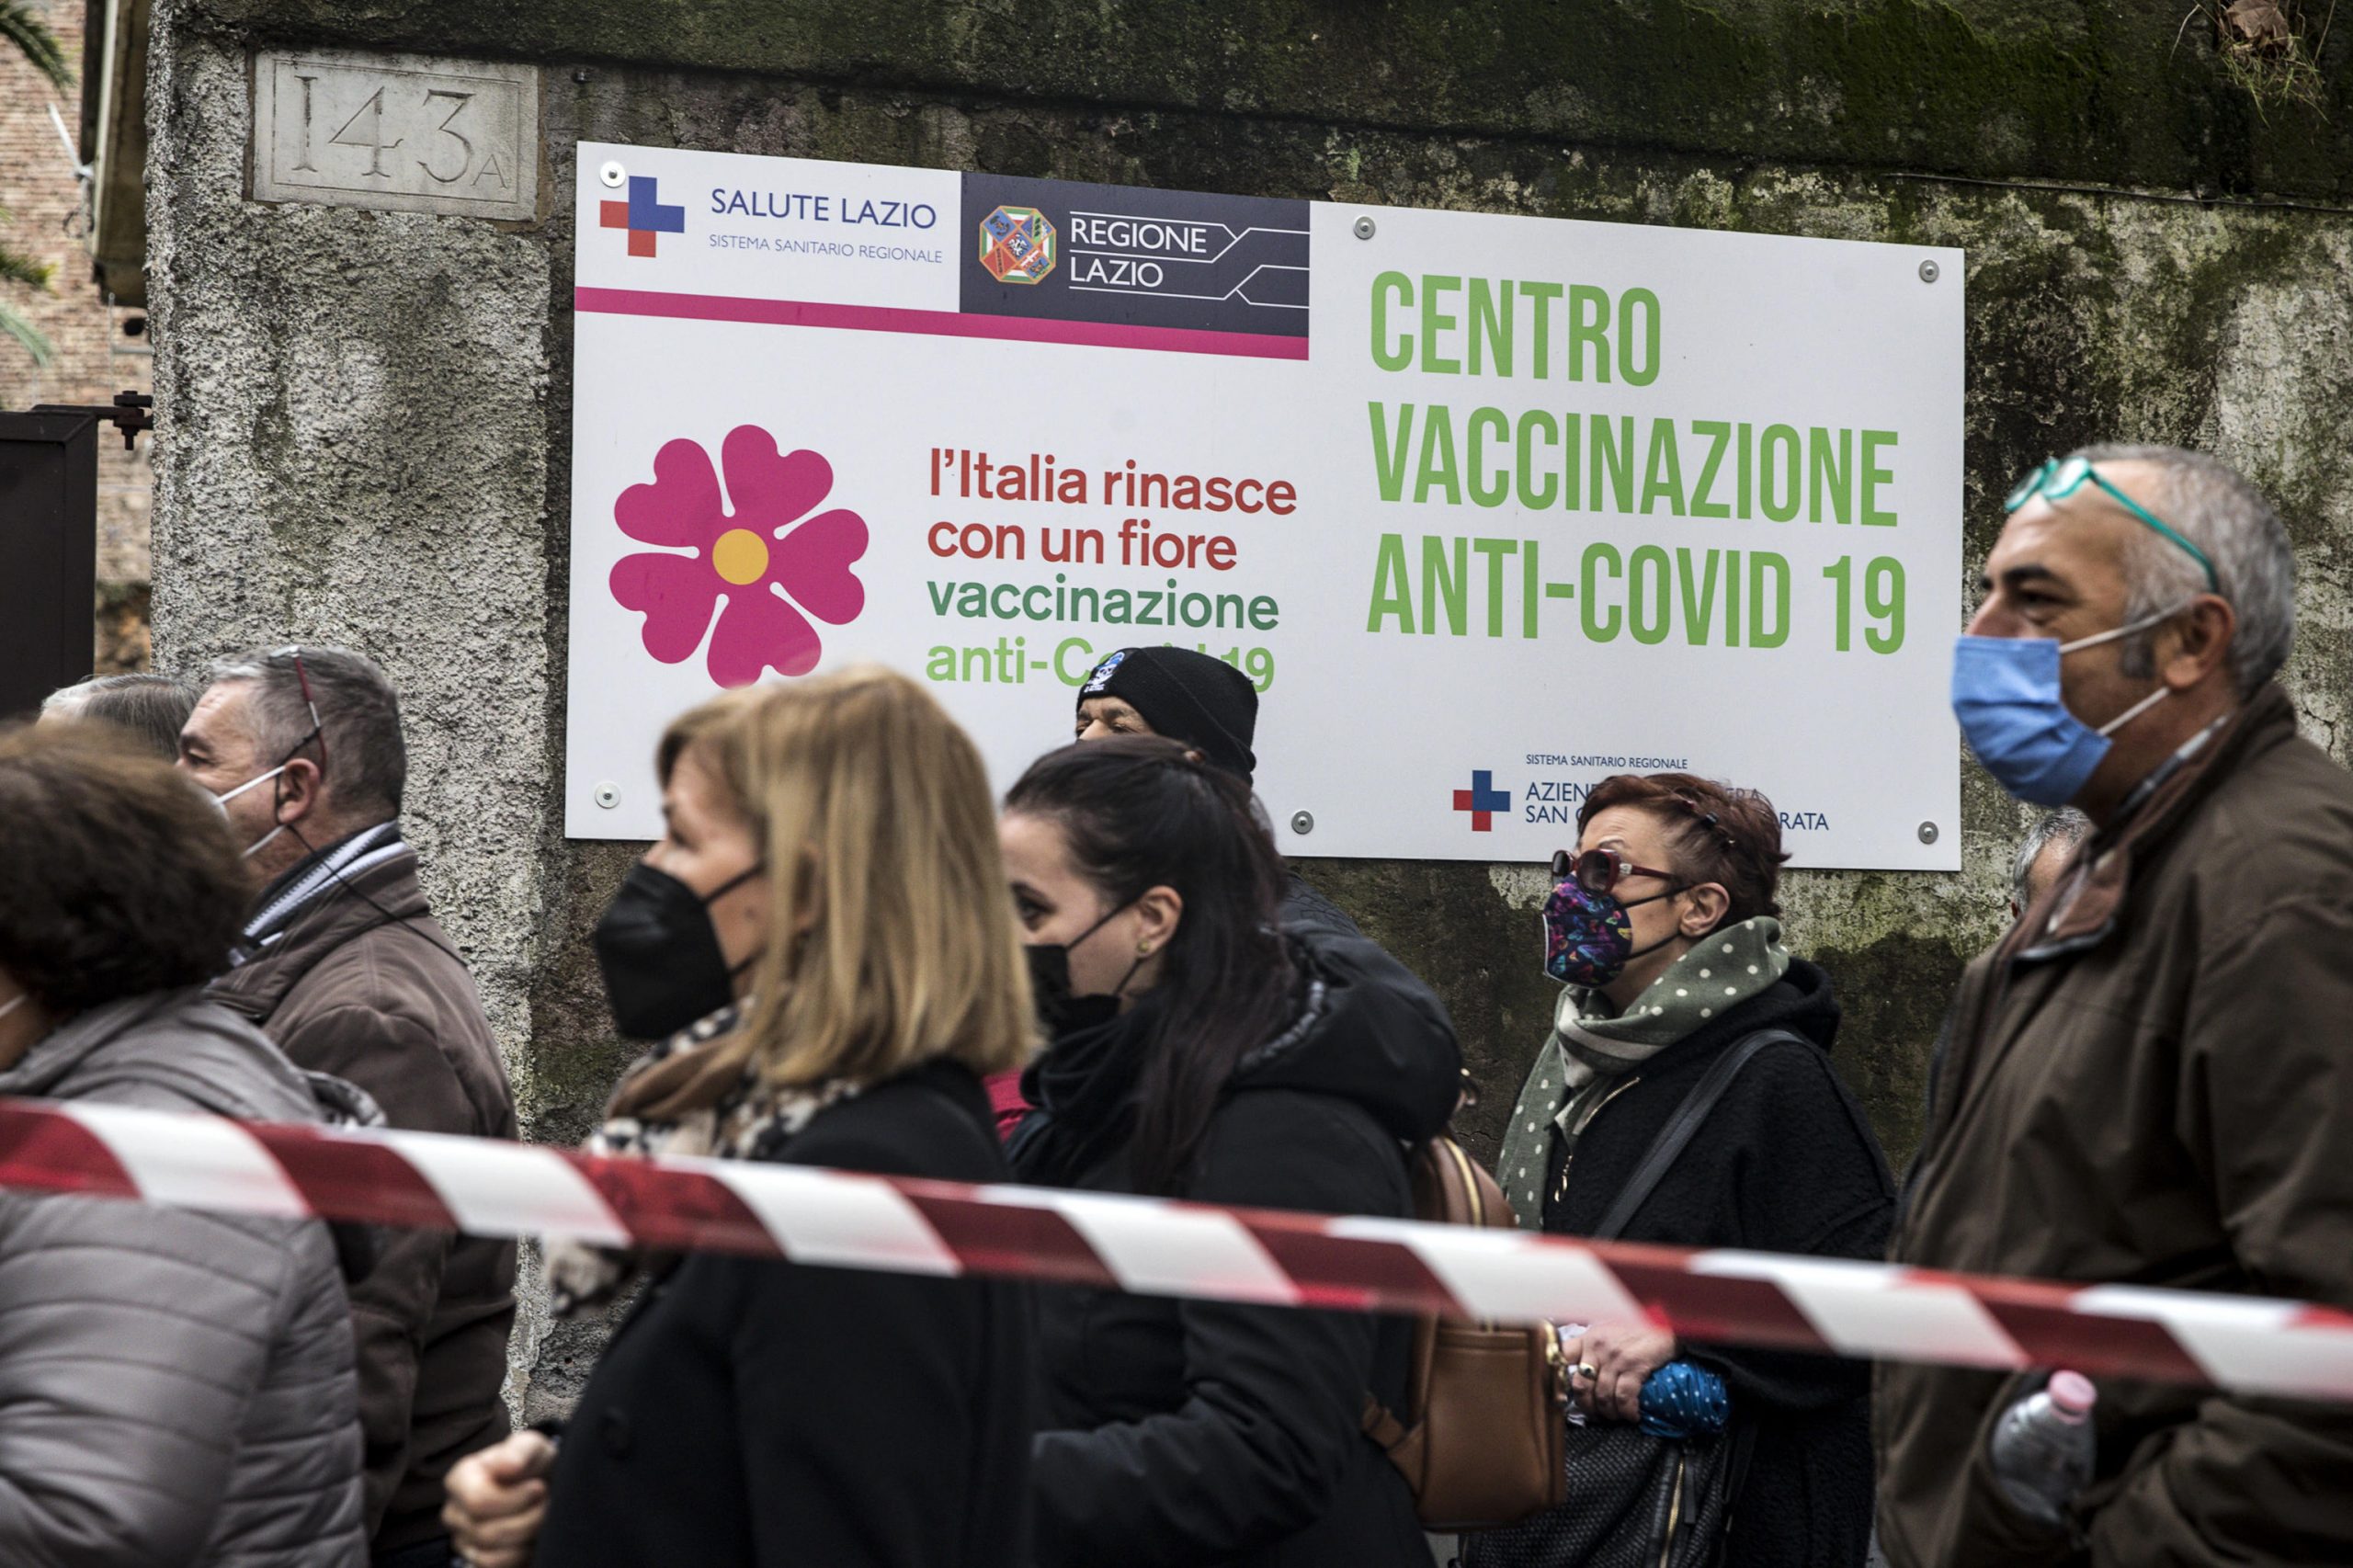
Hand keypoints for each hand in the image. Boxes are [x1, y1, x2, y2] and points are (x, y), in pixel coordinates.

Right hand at [443, 1429, 556, 1567]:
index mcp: (460, 1479)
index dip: (514, 1499)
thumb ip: (519, 1451)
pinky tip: (531, 1537)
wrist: (539, 1482)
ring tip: (541, 1518)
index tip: (539, 1487)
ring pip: (490, 1555)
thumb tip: (508, 1465)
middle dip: (528, 1519)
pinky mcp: (474, 1558)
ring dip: (525, 1538)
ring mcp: (462, 1539)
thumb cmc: (531, 1464)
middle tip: (546, 1503)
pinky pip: (494, 1567)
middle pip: (486, 1532)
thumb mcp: (531, 1446)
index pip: (478, 1502)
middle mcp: (454, 1512)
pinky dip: (519, 1555)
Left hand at [1563, 1322, 1675, 1422]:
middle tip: (1596, 1415)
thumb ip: (1595, 1348)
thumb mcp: (1609, 1330)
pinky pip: (1623, 1397)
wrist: (1668, 1321)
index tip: (1566, 1394)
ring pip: (1602, 1396)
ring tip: (1617, 1417)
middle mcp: (1597, 1346)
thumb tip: (1585, 1372)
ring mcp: (1615, 1356)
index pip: (1562, 1356)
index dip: (1560, 1378)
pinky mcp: (1634, 1365)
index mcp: (1588, 1338)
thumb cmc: (1638, 1327)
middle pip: (1580, 1385)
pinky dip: (1627, 1411)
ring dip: (1609, 1413)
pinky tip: (1632, 1415)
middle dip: (1587, 1406)